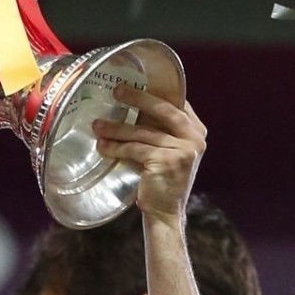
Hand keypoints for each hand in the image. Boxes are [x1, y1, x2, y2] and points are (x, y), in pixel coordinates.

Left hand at [93, 86, 207, 217]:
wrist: (166, 212)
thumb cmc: (162, 179)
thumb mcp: (169, 149)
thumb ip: (161, 129)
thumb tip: (132, 102)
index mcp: (196, 131)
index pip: (176, 102)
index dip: (155, 91)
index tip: (134, 82)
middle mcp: (194, 138)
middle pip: (163, 109)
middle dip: (137, 98)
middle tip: (116, 90)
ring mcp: (184, 150)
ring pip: (144, 132)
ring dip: (117, 128)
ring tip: (98, 126)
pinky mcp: (168, 161)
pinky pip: (136, 149)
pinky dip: (117, 147)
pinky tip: (104, 146)